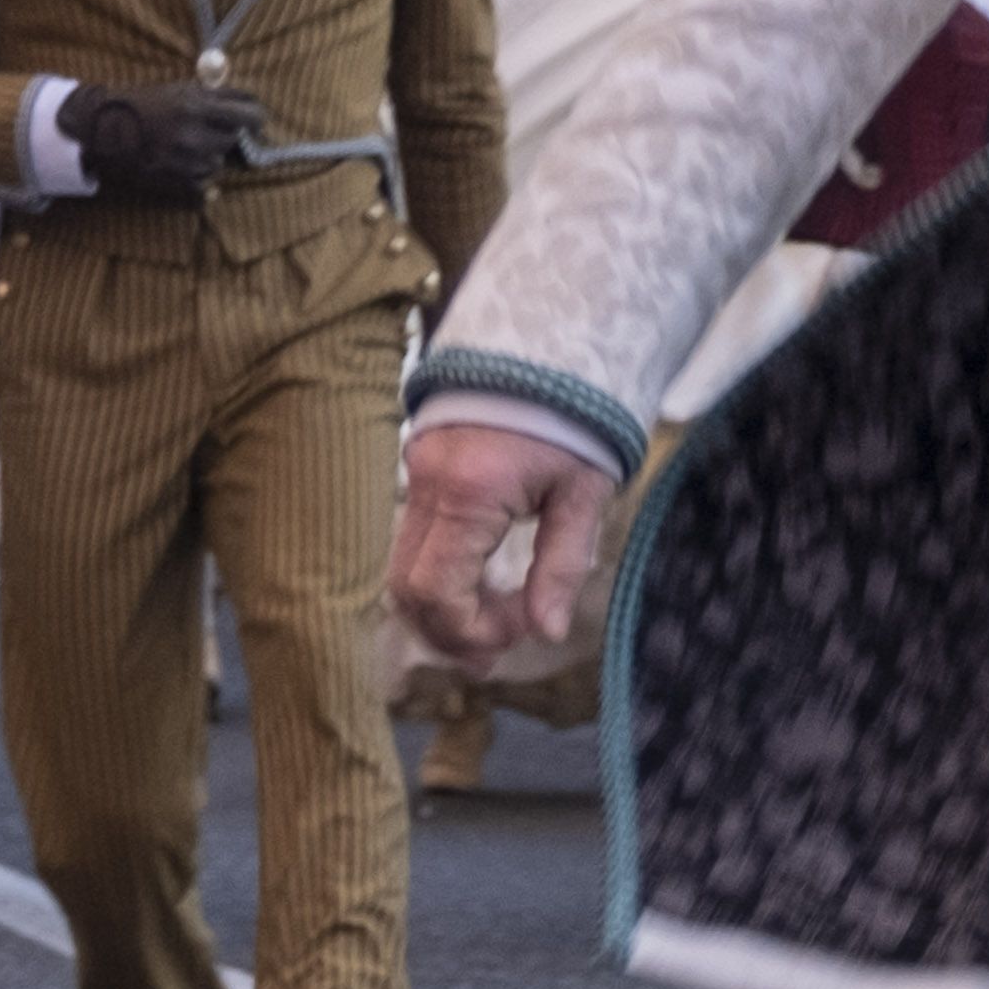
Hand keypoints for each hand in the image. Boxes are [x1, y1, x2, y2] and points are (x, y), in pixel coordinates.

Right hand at [62, 77, 269, 202]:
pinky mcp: (176, 182)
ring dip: (208, 154)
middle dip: (224, 133)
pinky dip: (198, 175)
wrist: (103, 129)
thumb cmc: (143, 104)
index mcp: (195, 107)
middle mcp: (193, 135)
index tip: (256, 119)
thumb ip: (217, 95)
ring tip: (184, 144)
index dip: (257, 117)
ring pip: (218, 162)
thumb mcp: (180, 90)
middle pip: (233, 139)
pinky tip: (181, 162)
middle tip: (204, 127)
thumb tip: (252, 101)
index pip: (248, 115)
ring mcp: (185, 162)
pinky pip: (205, 183)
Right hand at [394, 415, 612, 669]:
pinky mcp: (421, 463)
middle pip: (408, 586)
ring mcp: (416, 471)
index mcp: (469, 492)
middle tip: (496, 652)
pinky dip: (441, 571)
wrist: (555, 336)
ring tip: (491, 628)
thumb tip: (547, 632)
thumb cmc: (579, 414)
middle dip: (449, 629)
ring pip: (404, 564)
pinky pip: (415, 536)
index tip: (515, 636)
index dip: (468, 630)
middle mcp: (427, 483)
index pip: (436, 591)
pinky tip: (480, 586)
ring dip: (443, 605)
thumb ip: (560, 564)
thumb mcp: (584, 492)